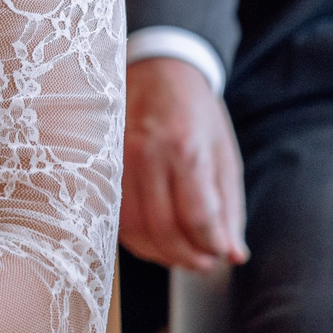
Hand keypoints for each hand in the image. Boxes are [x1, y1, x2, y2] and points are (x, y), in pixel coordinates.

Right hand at [121, 56, 247, 271]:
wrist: (155, 70)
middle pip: (163, 229)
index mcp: (185, 148)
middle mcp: (146, 154)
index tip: (221, 253)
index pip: (197, 218)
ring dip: (159, 253)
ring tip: (180, 254)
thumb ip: (229, 207)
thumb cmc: (194, 111)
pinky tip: (153, 238)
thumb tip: (234, 254)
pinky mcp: (99, 165)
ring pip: (133, 229)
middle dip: (187, 257)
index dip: (211, 246)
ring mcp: (116, 160)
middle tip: (204, 262)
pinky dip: (135, 238)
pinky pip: (114, 216)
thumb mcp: (223, 154)